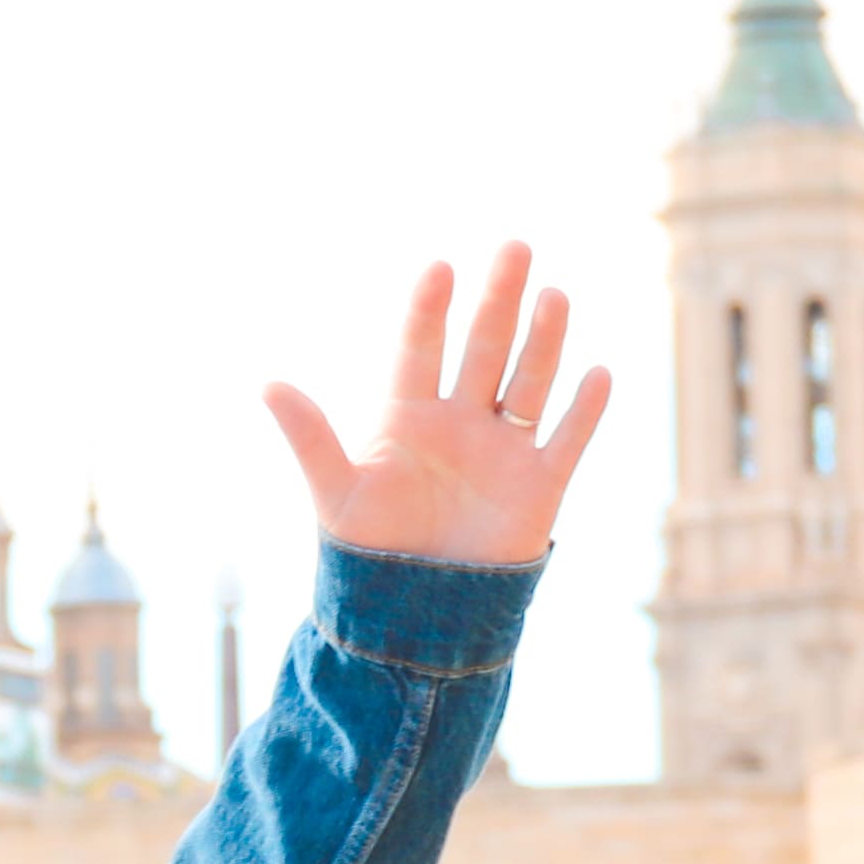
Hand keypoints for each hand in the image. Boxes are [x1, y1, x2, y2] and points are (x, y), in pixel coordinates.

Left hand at [268, 243, 608, 568]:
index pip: (419, 350)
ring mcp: (502, 450)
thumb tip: (266, 384)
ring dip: (543, 341)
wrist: (417, 617)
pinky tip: (598, 374)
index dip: (428, 310)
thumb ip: (309, 438)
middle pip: (484, 349)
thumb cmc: (370, 554)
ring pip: (528, 382)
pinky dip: (583, 411)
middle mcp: (459, 422)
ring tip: (553, 295)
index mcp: (407, 418)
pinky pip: (566, 439)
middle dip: (498, 300)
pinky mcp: (539, 486)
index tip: (439, 267)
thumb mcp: (336, 493)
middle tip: (513, 246)